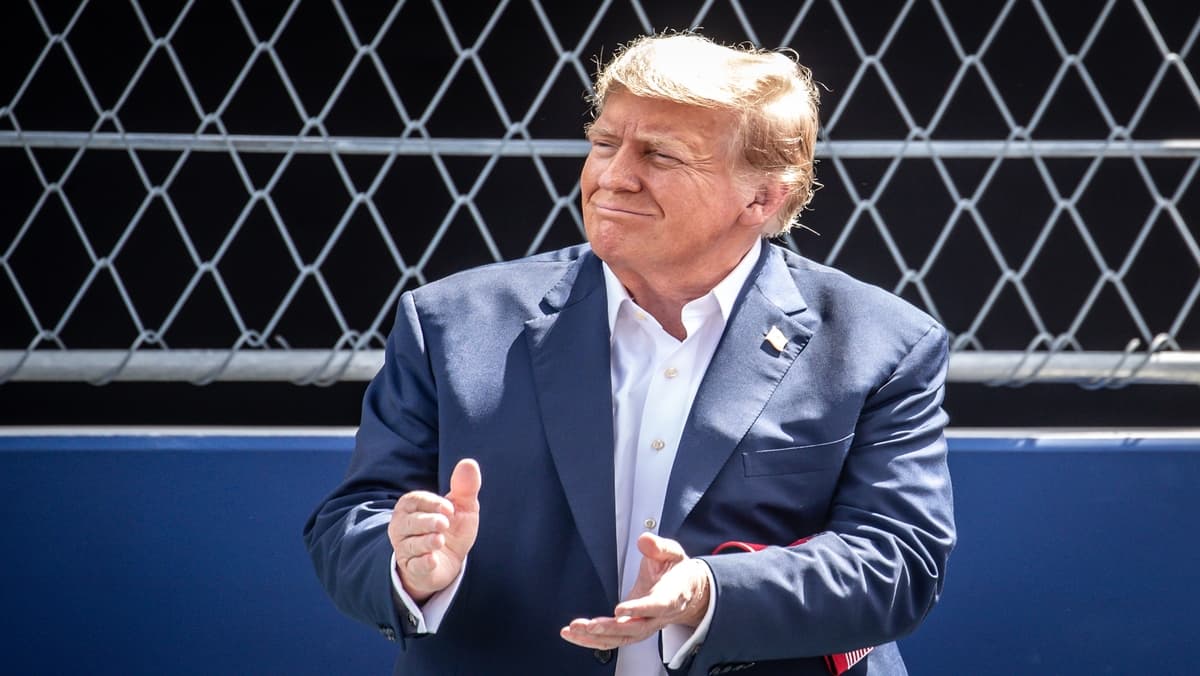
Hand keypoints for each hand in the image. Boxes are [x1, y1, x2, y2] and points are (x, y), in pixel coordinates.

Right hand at [387, 458, 480, 602]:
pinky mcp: (413, 569)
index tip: (450, 508)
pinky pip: (414, 566)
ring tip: (440, 539)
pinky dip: (422, 563)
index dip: (431, 503)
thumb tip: (469, 463)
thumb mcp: (462, 507)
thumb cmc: (452, 528)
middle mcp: (403, 527)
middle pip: (408, 522)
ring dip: (425, 542)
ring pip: (410, 545)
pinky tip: (432, 560)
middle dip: (426, 522)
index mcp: (412, 507)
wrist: (451, 561)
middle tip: (443, 523)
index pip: (414, 500)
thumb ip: (465, 487)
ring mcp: (406, 549)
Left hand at [560, 533, 710, 649]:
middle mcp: (657, 617)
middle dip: (609, 628)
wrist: (688, 593)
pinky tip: (574, 635)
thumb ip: (659, 547)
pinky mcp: (632, 630)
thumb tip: (644, 540)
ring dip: (595, 637)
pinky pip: (613, 640)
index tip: (620, 609)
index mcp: (671, 597)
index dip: (638, 609)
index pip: (656, 606)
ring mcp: (645, 626)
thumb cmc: (677, 572)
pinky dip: (592, 640)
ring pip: (621, 639)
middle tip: (588, 624)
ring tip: (573, 630)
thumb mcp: (673, 553)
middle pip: (634, 629)